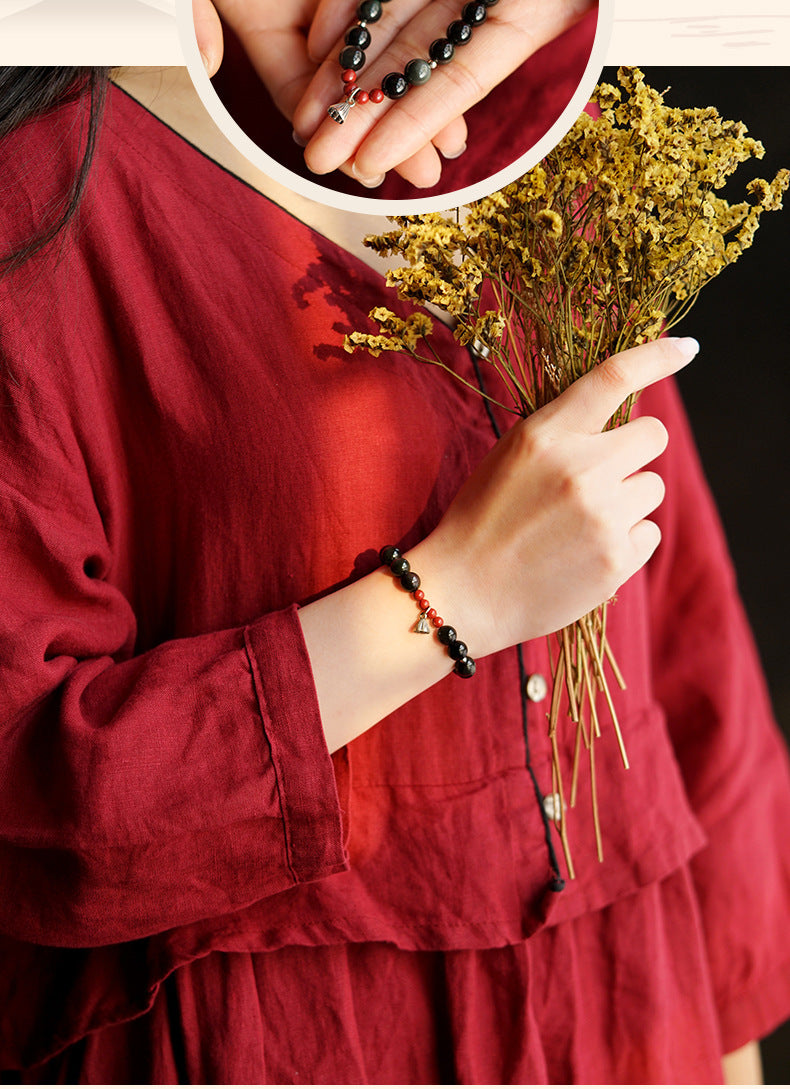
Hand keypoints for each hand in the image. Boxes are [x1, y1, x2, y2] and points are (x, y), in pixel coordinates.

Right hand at [192, 0, 462, 186]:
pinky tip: (463, 86)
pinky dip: (437, 45)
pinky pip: (403, 14)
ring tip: (456, 147)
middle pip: (357, 85)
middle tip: (425, 179)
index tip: (366, 174)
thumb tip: (209, 60)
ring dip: (424, 102)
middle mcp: (312, 20)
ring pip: (391, 53)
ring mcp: (350, 5)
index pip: (301, 95)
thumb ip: (194, 19)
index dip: (336, 137)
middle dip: (394, 134)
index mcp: (264, 22)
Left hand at [292, 0, 596, 185]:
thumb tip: (444, 76)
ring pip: (392, 29)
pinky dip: (348, 11)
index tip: (370, 162)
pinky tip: (317, 46)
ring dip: (345, 75)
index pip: (461, 81)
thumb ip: (485, 56)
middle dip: (363, 113)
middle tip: (319, 157)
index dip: (415, 123)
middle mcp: (483, 4)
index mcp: (528, 16)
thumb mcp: (539, 9)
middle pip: (415, 61)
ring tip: (307, 122)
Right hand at [420, 336, 700, 658]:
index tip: (687, 348)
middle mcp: (580, 468)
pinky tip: (586, 551)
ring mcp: (602, 515)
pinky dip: (626, 540)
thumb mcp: (509, 458)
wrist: (463, 593)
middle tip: (602, 474)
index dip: (658, 356)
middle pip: (653, 435)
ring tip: (581, 524)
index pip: (613, 377)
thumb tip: (618, 418)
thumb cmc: (483, 520)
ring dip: (628, 499)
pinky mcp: (616, 559)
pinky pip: (649, 532)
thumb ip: (562, 434)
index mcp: (545, 435)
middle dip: (635, 450)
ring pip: (653, 487)